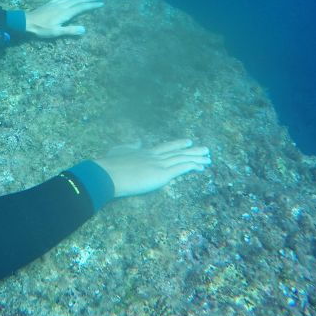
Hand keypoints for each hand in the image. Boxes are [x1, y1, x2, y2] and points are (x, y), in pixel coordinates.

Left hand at [25, 0, 102, 37]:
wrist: (27, 21)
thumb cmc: (41, 29)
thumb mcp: (56, 32)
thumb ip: (70, 31)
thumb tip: (84, 29)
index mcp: (65, 12)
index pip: (82, 7)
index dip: (92, 5)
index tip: (101, 4)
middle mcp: (63, 5)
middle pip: (79, 0)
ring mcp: (56, 2)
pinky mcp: (51, 2)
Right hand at [93, 139, 210, 197]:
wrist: (107, 174)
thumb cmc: (109, 165)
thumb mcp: (118, 151)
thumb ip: (130, 146)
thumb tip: (138, 142)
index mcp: (144, 151)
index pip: (165, 147)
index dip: (178, 144)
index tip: (188, 141)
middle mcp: (154, 156)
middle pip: (177, 151)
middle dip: (192, 150)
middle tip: (205, 150)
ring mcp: (158, 164)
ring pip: (182, 159)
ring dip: (197, 158)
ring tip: (208, 158)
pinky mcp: (161, 174)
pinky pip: (181, 168)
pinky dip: (193, 166)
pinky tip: (201, 166)